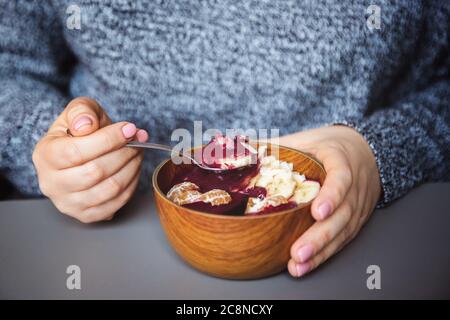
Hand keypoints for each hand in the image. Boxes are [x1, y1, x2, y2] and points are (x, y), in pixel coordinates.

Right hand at [32, 97, 148, 222]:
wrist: (79, 153)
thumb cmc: (80, 131)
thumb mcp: (78, 110)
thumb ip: (82, 111)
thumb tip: (86, 125)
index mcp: (45, 155)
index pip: (77, 151)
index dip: (109, 139)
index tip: (129, 129)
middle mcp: (51, 183)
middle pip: (96, 172)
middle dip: (124, 153)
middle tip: (138, 140)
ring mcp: (68, 203)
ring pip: (109, 189)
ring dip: (131, 168)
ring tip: (137, 152)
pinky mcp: (86, 215)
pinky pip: (116, 203)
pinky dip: (131, 184)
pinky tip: (133, 169)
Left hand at [277, 126, 380, 276]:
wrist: (363, 150)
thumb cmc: (329, 145)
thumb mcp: (306, 139)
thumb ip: (278, 145)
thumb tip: (241, 149)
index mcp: (341, 160)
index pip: (341, 178)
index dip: (332, 196)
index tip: (317, 212)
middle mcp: (354, 186)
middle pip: (342, 215)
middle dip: (320, 236)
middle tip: (299, 252)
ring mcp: (357, 205)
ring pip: (343, 232)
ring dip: (321, 252)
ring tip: (298, 265)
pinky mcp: (355, 220)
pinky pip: (341, 240)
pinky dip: (324, 255)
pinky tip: (306, 266)